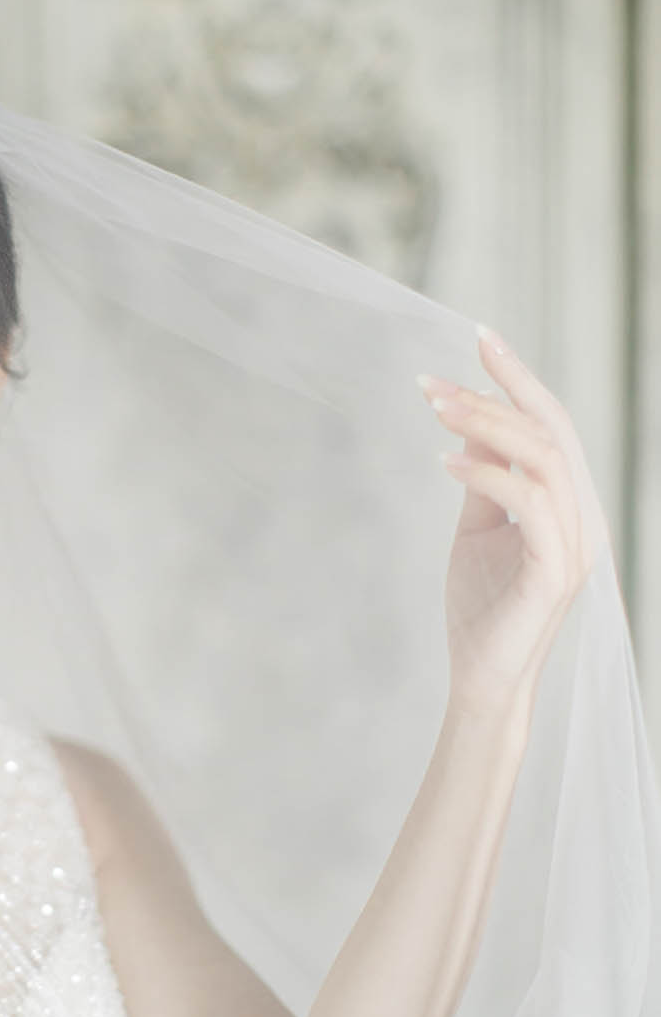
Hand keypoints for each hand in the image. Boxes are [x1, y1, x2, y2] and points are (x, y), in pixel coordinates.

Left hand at [418, 327, 608, 719]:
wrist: (482, 679)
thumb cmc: (482, 608)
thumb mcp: (478, 530)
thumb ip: (483, 481)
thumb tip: (470, 428)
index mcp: (568, 504)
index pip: (551, 426)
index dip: (519, 378)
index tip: (480, 337)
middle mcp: (581, 517)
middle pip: (552, 431)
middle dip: (498, 391)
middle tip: (436, 378)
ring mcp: (574, 544)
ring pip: (544, 459)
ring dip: (486, 425)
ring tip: (435, 409)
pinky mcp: (555, 572)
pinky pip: (529, 504)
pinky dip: (487, 473)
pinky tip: (445, 459)